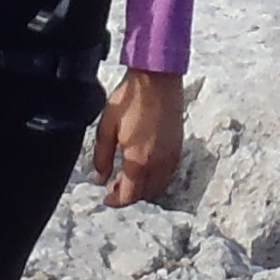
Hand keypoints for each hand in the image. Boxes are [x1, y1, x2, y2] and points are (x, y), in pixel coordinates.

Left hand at [91, 69, 186, 207]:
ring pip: (159, 186)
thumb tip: (100, 178)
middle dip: (128, 195)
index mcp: (139, 160)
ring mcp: (171, 156)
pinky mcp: (178, 147)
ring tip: (128, 177)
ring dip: (143, 188)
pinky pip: (168, 174)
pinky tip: (145, 168)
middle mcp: (158, 163)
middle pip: (145, 193)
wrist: (157, 79)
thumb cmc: (130, 99)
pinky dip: (156, 178)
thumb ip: (102, 158)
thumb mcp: (106, 128)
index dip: (116, 201)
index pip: (129, 195)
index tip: (106, 198)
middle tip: (113, 186)